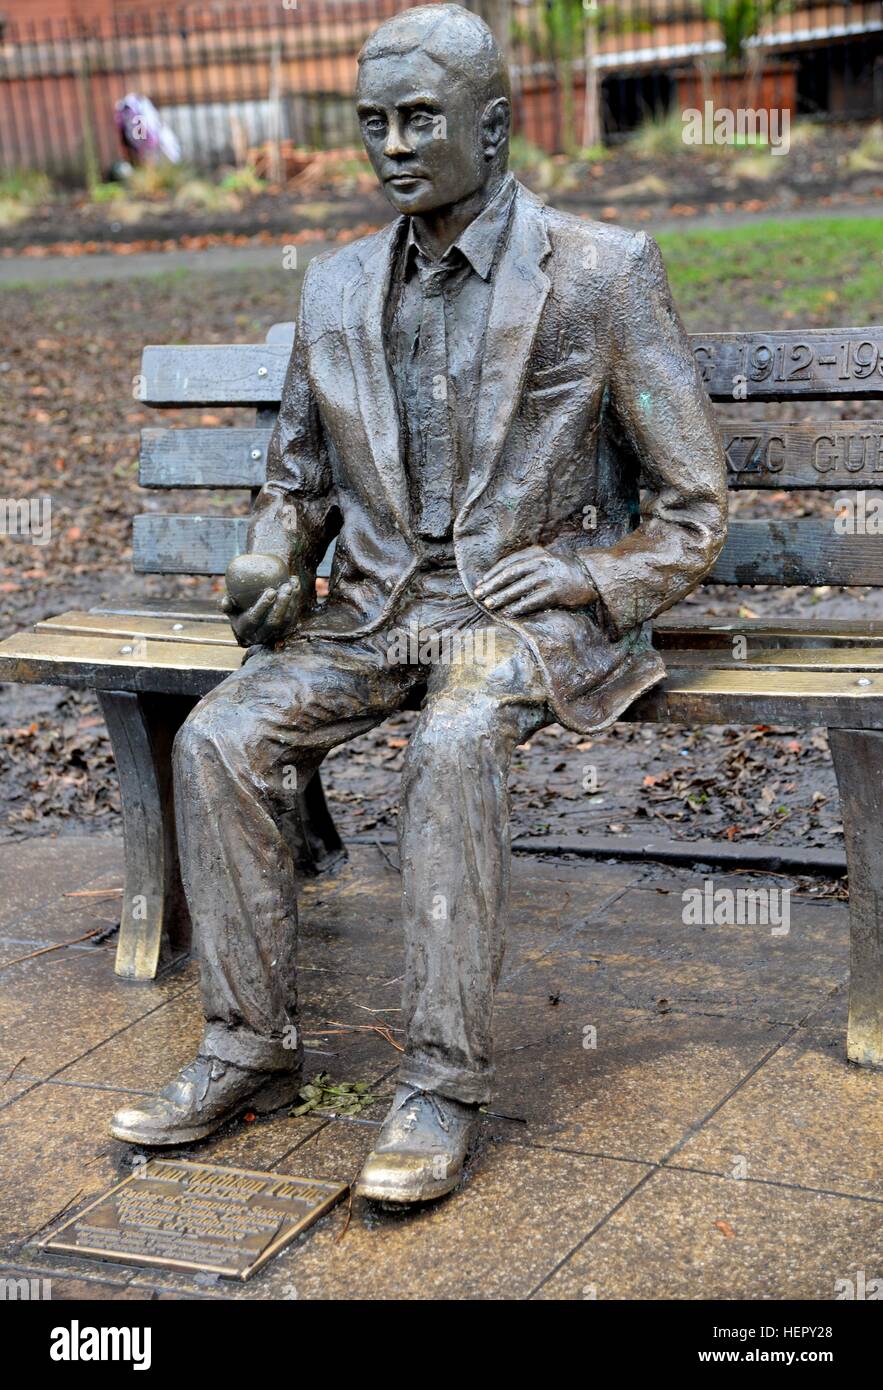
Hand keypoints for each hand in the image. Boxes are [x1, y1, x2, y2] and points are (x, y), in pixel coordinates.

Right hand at [220, 578, 301, 647]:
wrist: (253, 612)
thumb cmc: (238, 604)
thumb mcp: (230, 606)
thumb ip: (227, 604)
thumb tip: (225, 603)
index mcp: (244, 630)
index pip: (254, 619)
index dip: (263, 606)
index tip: (271, 590)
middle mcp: (260, 636)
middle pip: (274, 622)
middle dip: (282, 604)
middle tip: (285, 587)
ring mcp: (275, 634)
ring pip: (287, 620)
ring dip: (292, 601)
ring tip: (291, 582)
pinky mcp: (286, 630)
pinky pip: (294, 615)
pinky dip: (296, 599)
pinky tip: (295, 583)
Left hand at [474, 547, 596, 617]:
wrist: (588, 576)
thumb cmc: (559, 571)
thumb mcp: (542, 560)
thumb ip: (524, 564)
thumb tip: (496, 579)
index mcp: (535, 553)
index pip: (508, 563)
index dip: (492, 574)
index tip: (480, 584)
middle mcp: (540, 562)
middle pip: (510, 574)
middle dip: (492, 585)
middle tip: (478, 595)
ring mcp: (548, 576)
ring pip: (520, 587)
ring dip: (502, 597)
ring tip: (489, 605)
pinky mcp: (556, 591)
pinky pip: (534, 600)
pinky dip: (520, 606)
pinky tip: (509, 612)